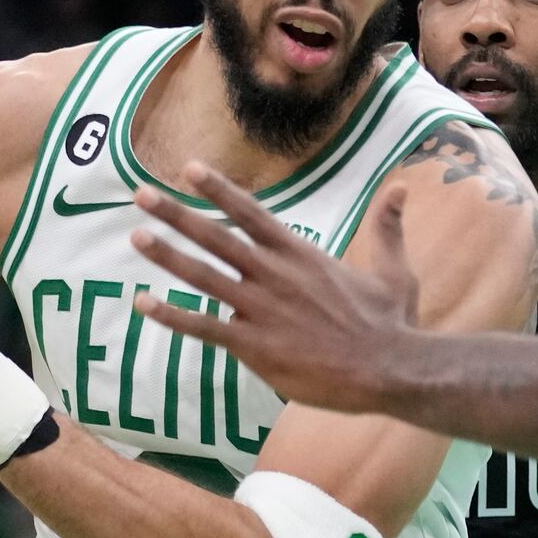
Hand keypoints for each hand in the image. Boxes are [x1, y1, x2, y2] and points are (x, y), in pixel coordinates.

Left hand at [128, 166, 422, 414]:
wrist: (388, 368)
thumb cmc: (392, 323)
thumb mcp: (394, 269)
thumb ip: (387, 227)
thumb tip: (401, 187)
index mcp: (301, 255)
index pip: (252, 213)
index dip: (219, 189)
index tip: (189, 168)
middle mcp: (275, 275)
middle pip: (216, 237)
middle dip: (176, 213)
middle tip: (140, 195)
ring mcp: (262, 309)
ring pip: (203, 275)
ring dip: (167, 254)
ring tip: (136, 236)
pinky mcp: (255, 345)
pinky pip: (204, 328)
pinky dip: (172, 316)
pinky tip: (143, 304)